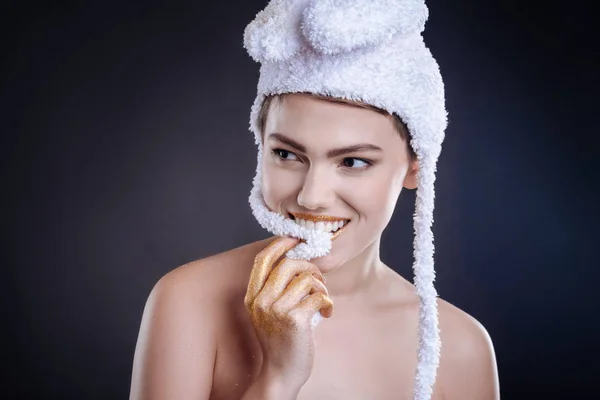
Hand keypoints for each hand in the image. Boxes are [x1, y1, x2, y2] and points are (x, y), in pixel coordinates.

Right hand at [244, 237, 333, 393]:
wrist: (281, 373)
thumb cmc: (280, 341)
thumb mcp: (268, 312)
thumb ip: (275, 289)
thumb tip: (297, 261)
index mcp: (253, 297)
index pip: (262, 259)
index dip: (280, 244)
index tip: (295, 239)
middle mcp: (261, 301)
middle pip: (289, 264)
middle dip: (310, 267)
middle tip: (319, 279)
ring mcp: (276, 310)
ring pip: (307, 279)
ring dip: (321, 287)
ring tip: (322, 300)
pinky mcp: (295, 320)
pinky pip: (319, 296)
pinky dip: (328, 303)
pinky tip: (327, 313)